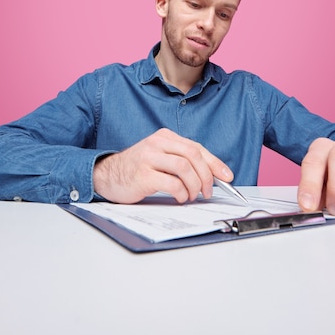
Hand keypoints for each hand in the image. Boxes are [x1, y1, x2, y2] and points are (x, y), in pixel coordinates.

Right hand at [93, 128, 233, 203]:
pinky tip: (180, 198)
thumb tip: (210, 175)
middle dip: (207, 176)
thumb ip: (181, 161)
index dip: (214, 163)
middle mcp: (158, 143)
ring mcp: (149, 157)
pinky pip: (171, 183)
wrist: (108, 175)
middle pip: (193, 155)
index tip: (227, 176)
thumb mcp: (160, 158)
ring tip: (192, 196)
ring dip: (194, 185)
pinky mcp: (143, 174)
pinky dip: (181, 192)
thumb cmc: (138, 169)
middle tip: (208, 192)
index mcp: (165, 137)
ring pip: (184, 167)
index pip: (196, 147)